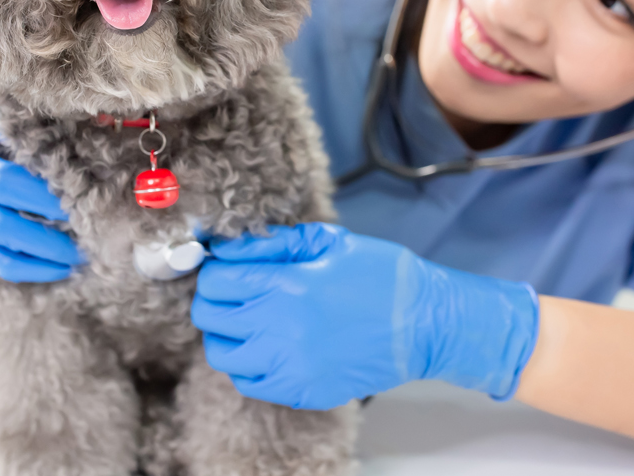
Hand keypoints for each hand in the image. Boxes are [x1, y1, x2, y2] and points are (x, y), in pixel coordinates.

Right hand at [0, 111, 81, 281]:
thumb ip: (31, 122)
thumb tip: (94, 121)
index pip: (3, 144)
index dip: (38, 164)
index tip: (77, 179)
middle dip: (45, 204)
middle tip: (85, 214)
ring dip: (43, 244)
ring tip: (80, 251)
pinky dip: (30, 268)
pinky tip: (60, 268)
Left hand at [191, 223, 537, 409]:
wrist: (425, 324)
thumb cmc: (382, 276)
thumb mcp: (329, 242)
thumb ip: (273, 243)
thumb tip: (227, 247)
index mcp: (286, 285)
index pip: (215, 280)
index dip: (216, 269)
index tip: (228, 267)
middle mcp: (279, 329)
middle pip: (208, 316)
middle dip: (214, 298)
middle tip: (235, 290)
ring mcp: (288, 366)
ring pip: (220, 353)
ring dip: (226, 332)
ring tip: (249, 319)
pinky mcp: (300, 390)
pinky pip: (246, 381)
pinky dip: (246, 363)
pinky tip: (267, 345)